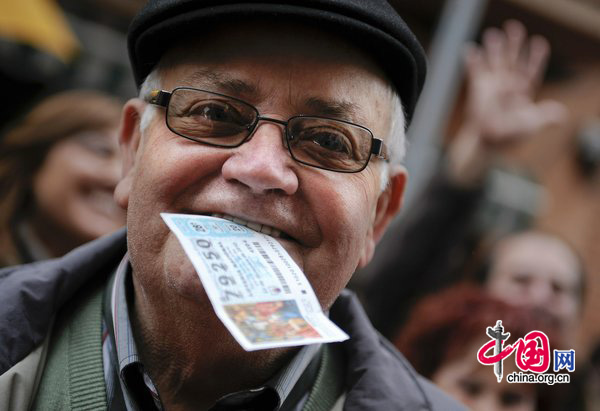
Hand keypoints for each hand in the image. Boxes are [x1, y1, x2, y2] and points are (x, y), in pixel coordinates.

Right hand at [448, 20, 566, 185]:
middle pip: (512, 60)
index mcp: (523, 92)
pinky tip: (469, 49)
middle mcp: (508, 85)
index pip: (531, 71)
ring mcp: (492, 85)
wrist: (487, 141)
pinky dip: (472, 60)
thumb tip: (562, 114)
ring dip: (494, 48)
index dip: (535, 58)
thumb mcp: (531, 125)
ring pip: (495, 61)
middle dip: (514, 44)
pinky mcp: (477, 88)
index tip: (540, 44)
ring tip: (493, 34)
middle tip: (515, 28)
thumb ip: (545, 117)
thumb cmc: (509, 136)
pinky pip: (475, 70)